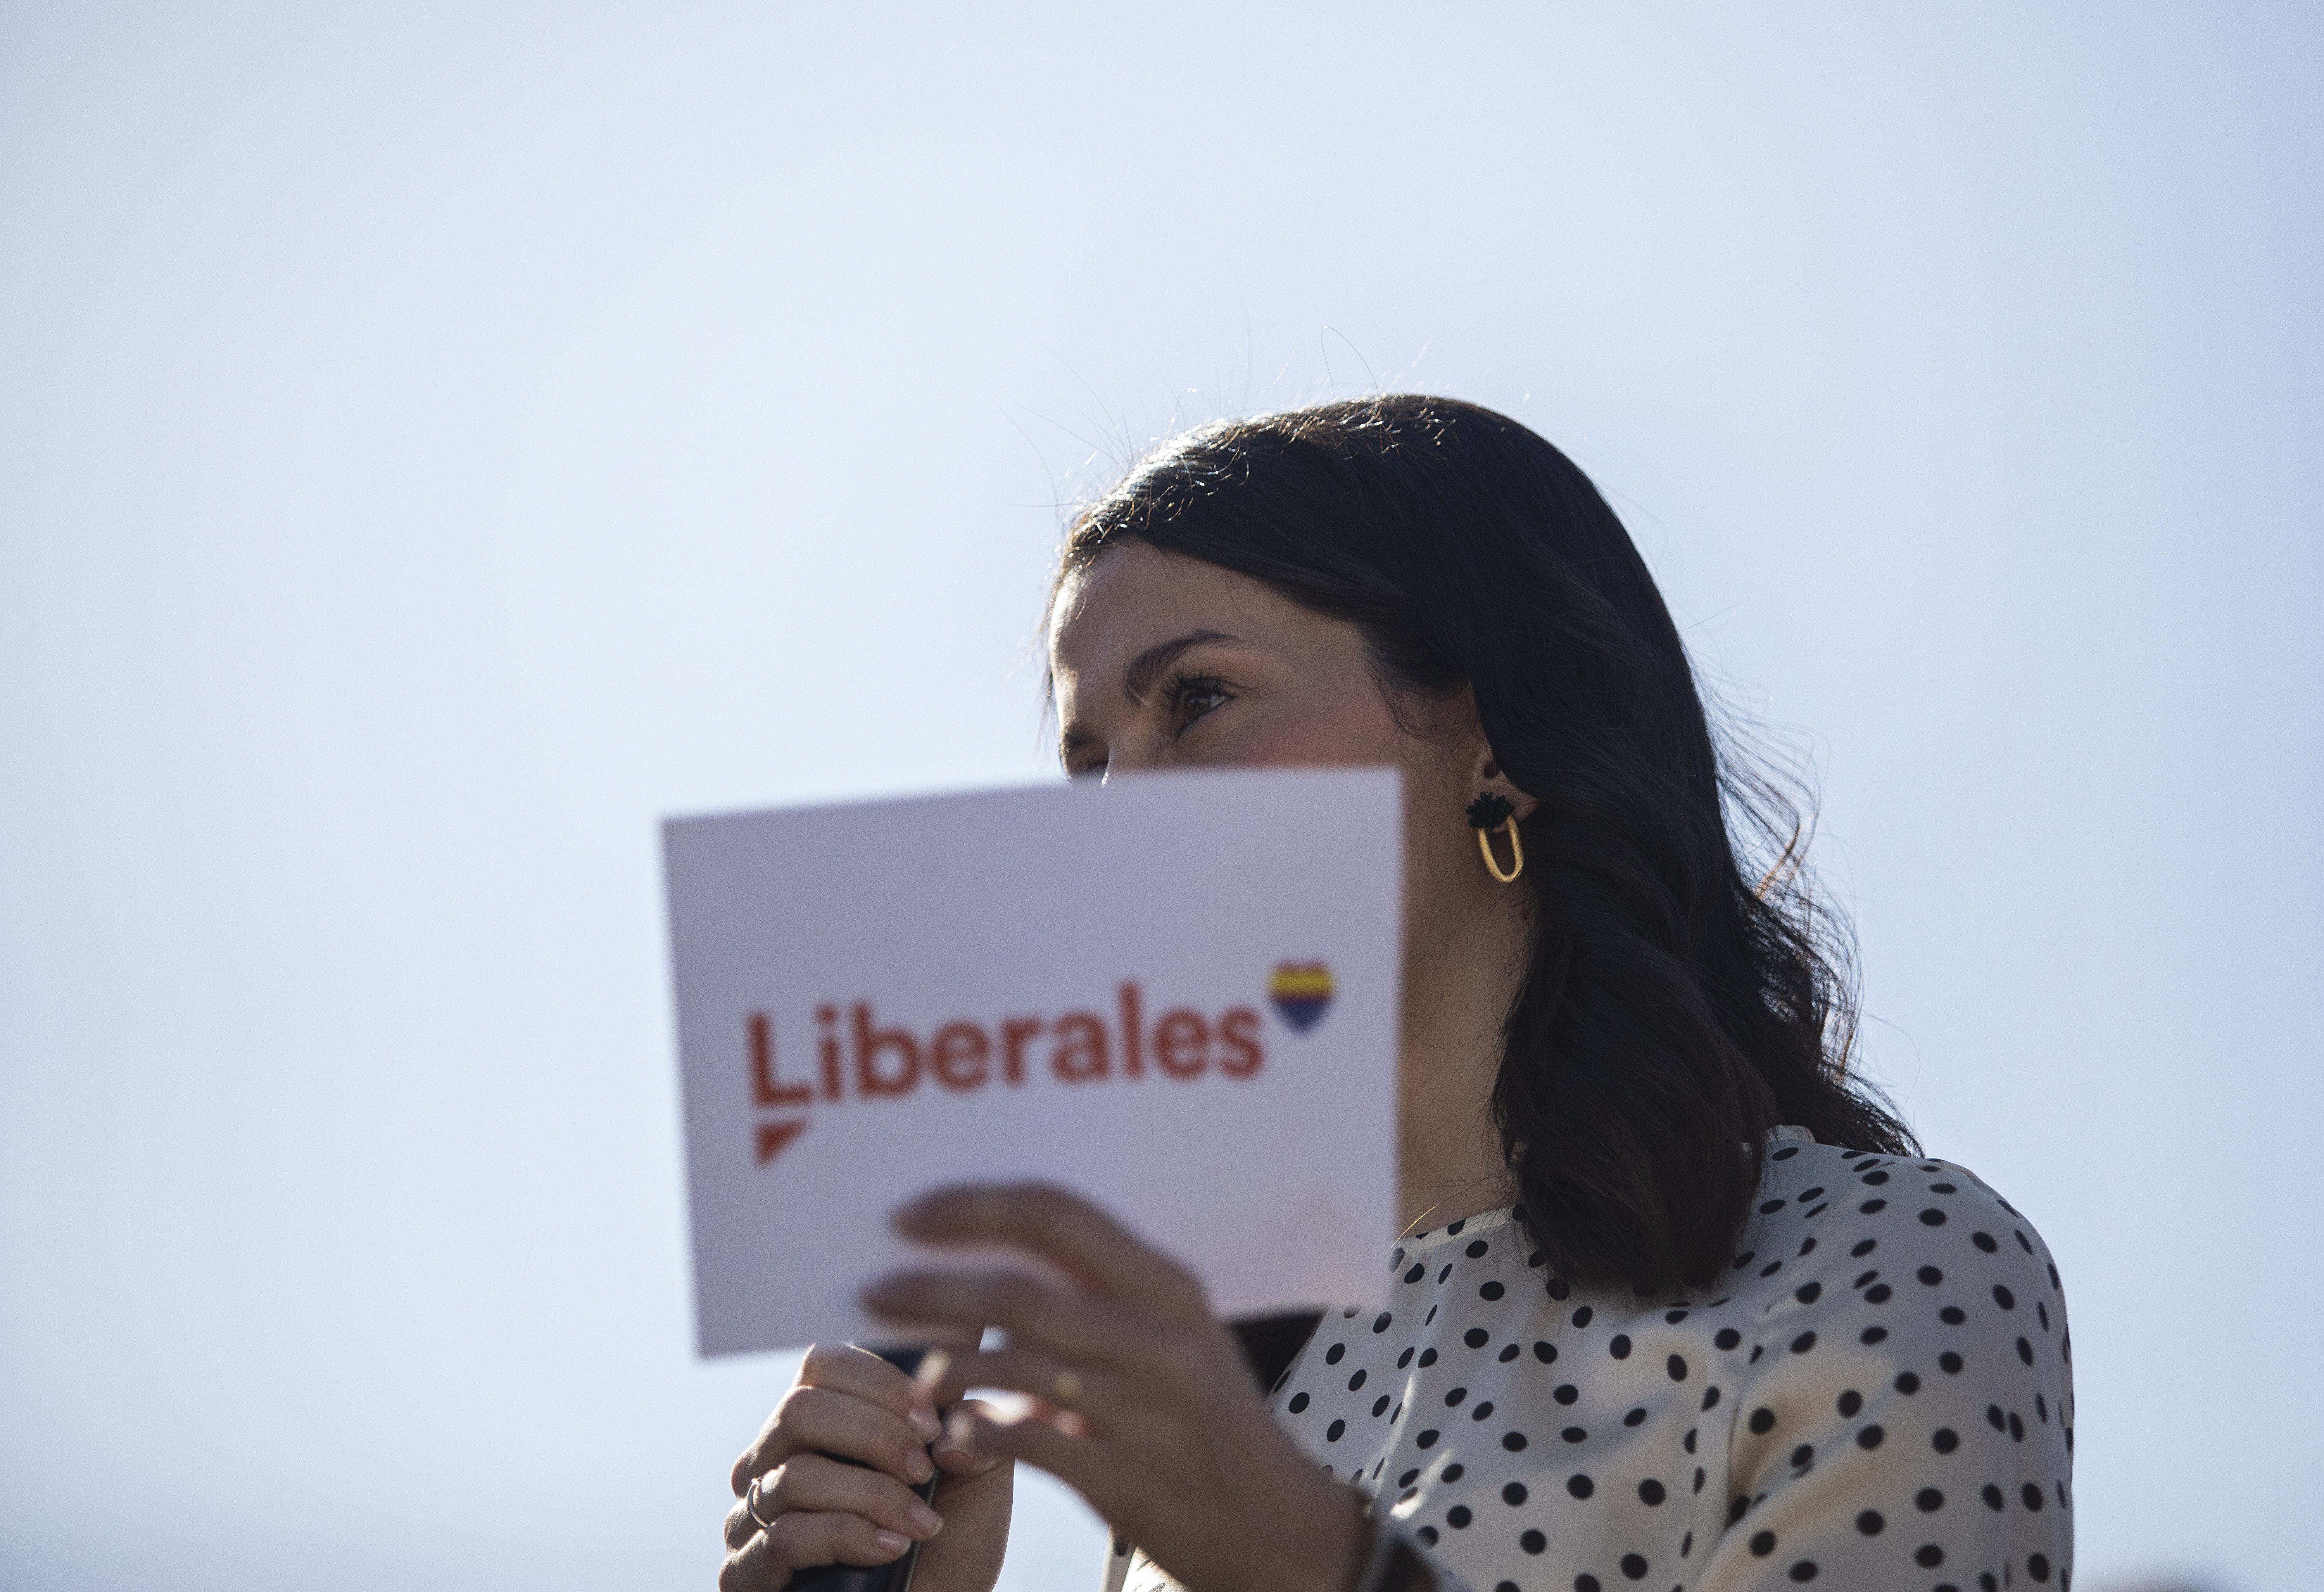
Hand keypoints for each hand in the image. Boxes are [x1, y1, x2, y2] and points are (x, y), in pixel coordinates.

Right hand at [720, 1342, 1012, 1590]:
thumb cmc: (949, 1540)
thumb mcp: (978, 1475)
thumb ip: (976, 1426)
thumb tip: (952, 1420)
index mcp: (819, 1421)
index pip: (822, 1363)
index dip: (880, 1382)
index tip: (932, 1421)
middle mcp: (772, 1459)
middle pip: (799, 1409)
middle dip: (875, 1435)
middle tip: (925, 1471)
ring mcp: (750, 1515)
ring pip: (796, 1476)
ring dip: (873, 1496)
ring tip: (921, 1524)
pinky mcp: (744, 1571)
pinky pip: (783, 1537)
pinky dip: (846, 1537)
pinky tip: (889, 1550)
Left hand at [862, 1184, 1369, 1591]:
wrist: (1280, 1528)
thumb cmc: (1212, 1423)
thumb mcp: (1176, 1340)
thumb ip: (1099, 1300)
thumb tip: (989, 1274)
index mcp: (1168, 1287)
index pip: (1057, 1215)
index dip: (973, 1206)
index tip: (910, 1212)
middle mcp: (1160, 1338)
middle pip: (1019, 1289)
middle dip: (932, 1285)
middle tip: (874, 1288)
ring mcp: (1145, 1410)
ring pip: (1012, 1365)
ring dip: (945, 1365)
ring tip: (918, 1373)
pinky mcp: (1127, 1480)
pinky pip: (1025, 1442)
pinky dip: (977, 1432)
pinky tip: (957, 1432)